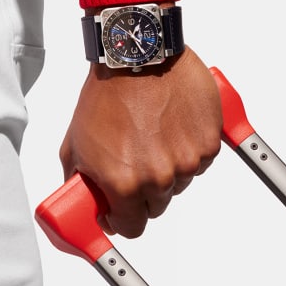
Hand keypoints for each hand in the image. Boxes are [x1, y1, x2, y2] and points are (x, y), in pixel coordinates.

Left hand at [59, 45, 222, 237]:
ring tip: (151, 134)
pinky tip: (170, 125)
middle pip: (158, 206)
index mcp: (124, 183)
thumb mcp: (76, 144)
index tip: (120, 208)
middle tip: (133, 159)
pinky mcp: (208, 141)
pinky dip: (188, 147)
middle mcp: (159, 177)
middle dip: (144, 190)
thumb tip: (86, 205)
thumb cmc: (105, 96)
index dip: (123, 218)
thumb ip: (79, 182)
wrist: (135, 57)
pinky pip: (200, 159)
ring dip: (168, 167)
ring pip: (180, 181)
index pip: (132, 227)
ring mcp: (187, 159)